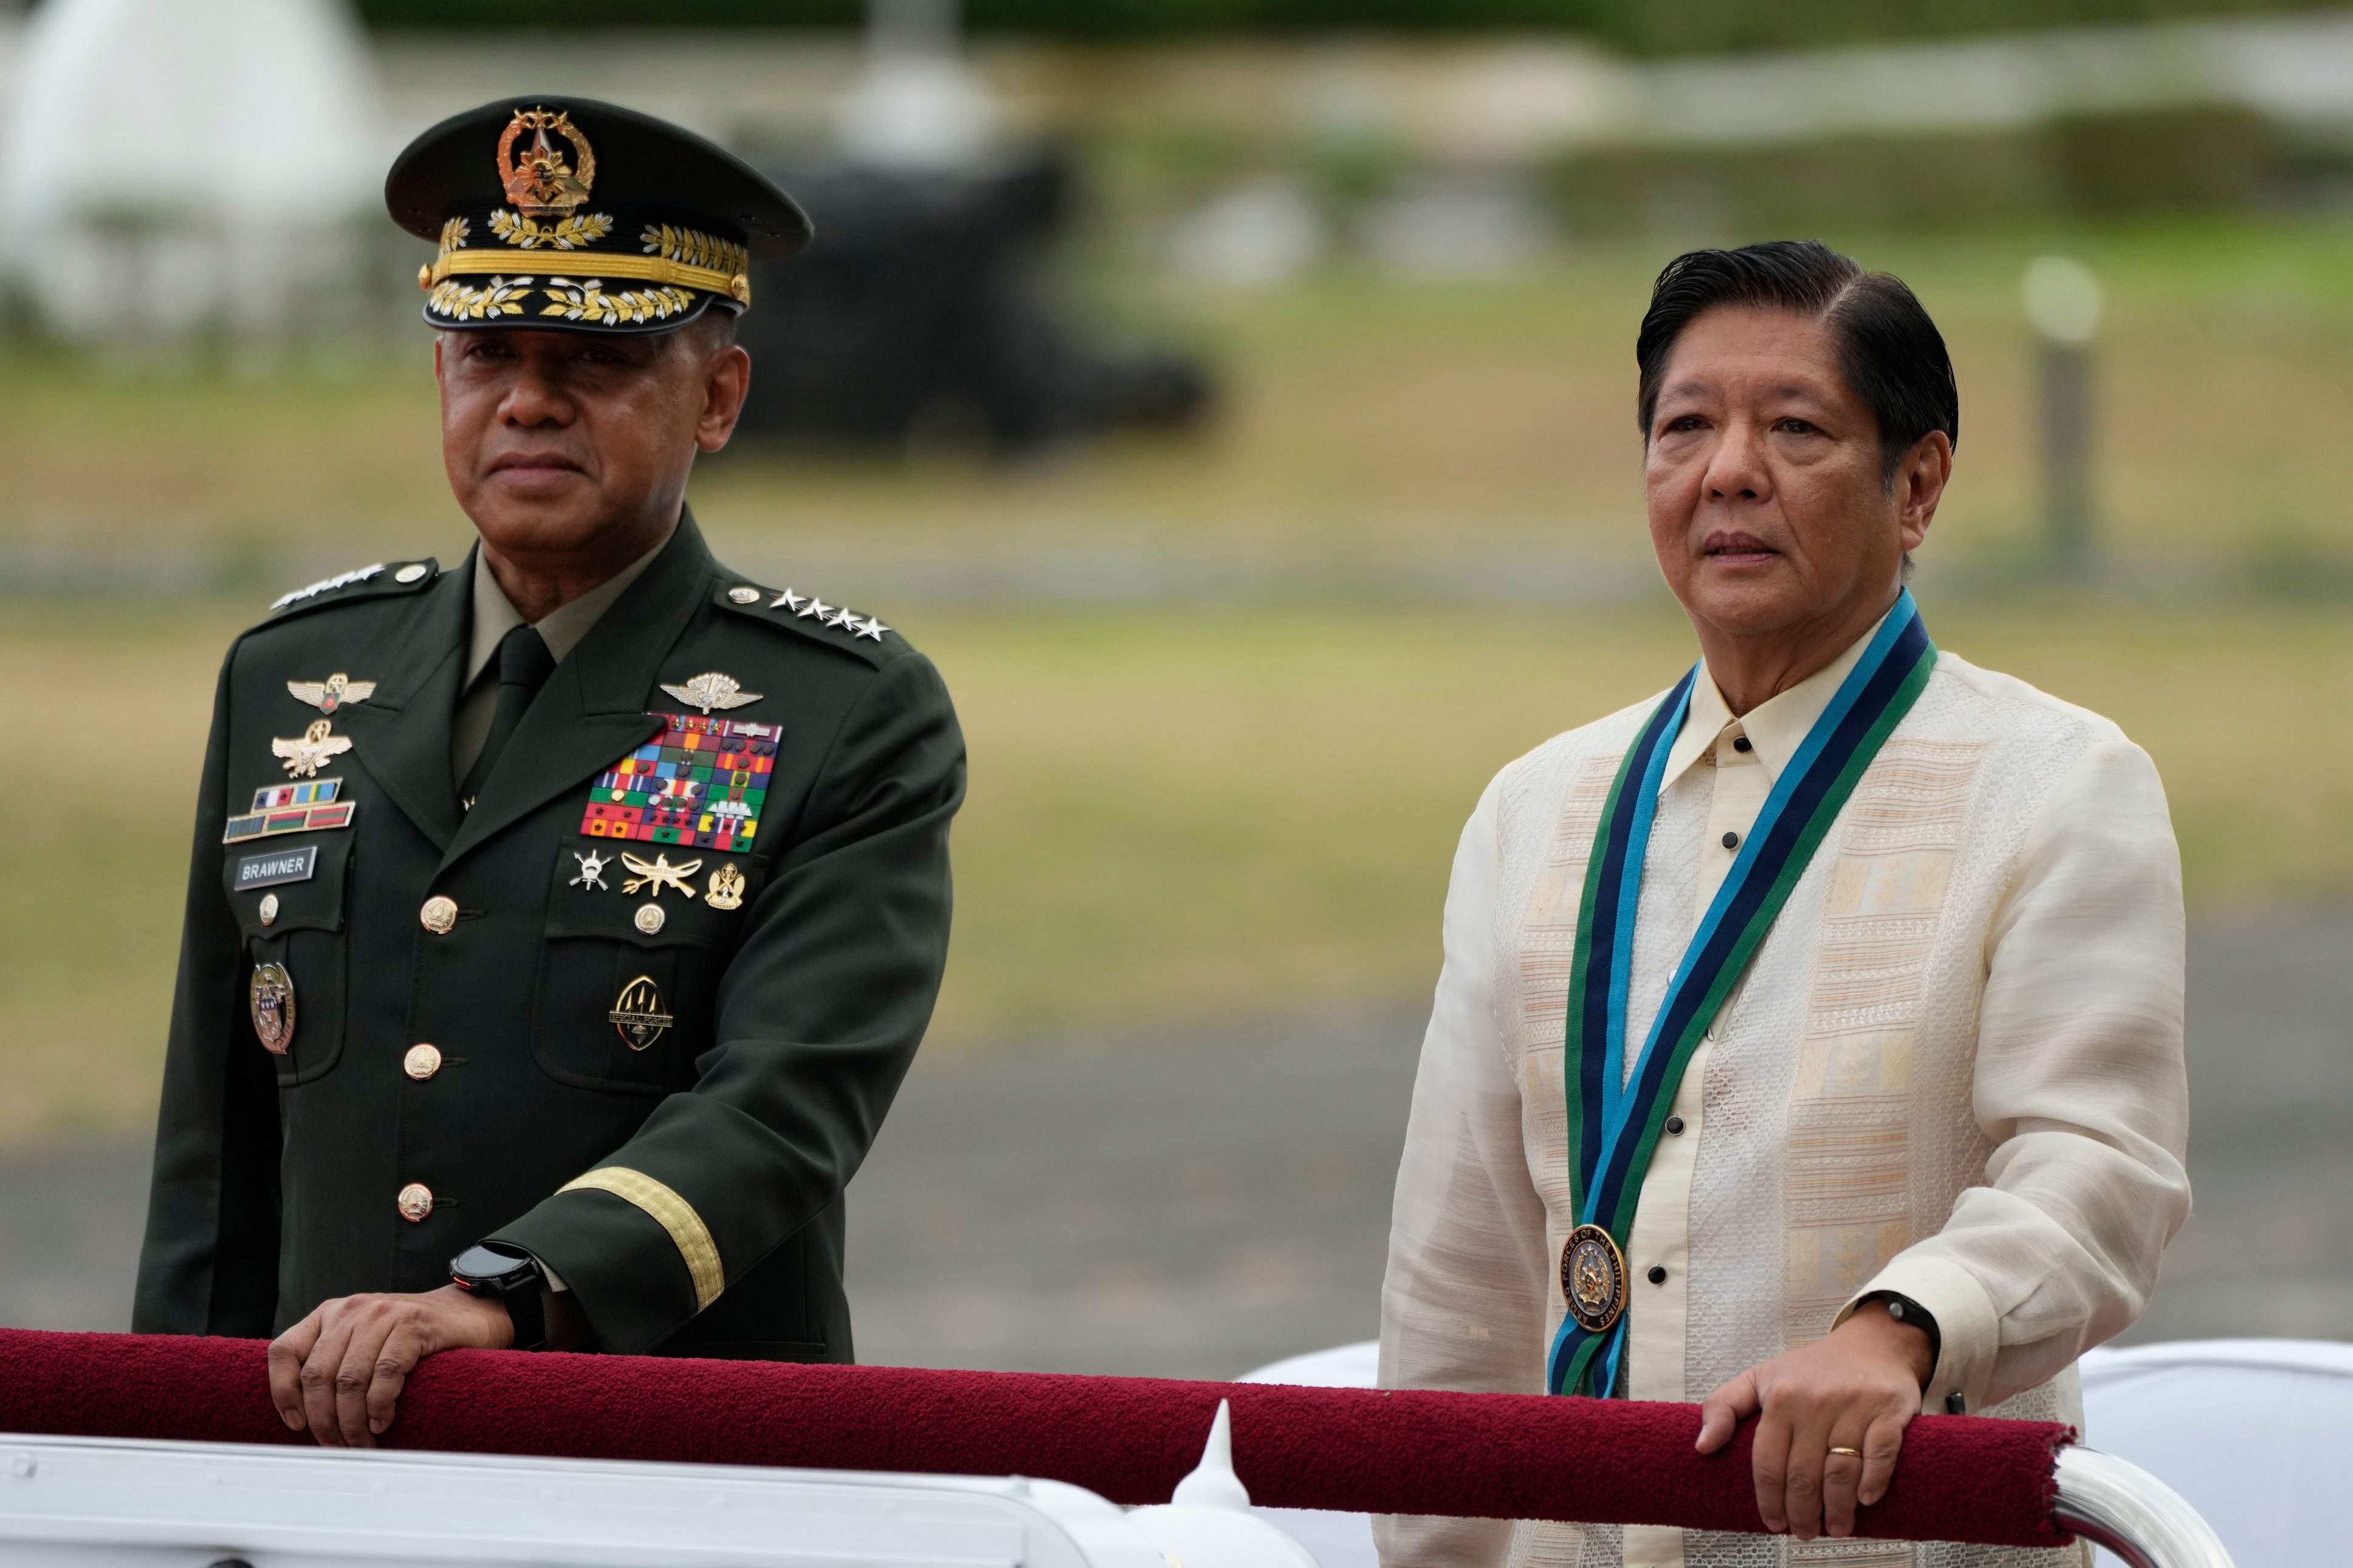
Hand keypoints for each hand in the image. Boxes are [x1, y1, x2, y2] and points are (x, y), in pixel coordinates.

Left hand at [268, 1284, 512, 1446]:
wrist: (469, 1313)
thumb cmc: (412, 1337)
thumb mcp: (364, 1341)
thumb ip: (335, 1362)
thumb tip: (304, 1418)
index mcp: (331, 1314)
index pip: (285, 1350)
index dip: (282, 1392)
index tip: (295, 1424)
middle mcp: (352, 1310)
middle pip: (318, 1374)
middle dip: (323, 1420)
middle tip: (335, 1445)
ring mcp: (383, 1314)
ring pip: (349, 1379)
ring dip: (351, 1421)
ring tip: (361, 1442)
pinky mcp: (414, 1325)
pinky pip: (385, 1373)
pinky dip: (379, 1405)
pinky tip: (382, 1422)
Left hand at [1693, 1301, 1931, 1540]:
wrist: (1874, 1343)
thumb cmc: (1813, 1369)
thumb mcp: (1760, 1378)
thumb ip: (1723, 1407)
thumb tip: (1701, 1447)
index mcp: (1781, 1398)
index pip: (1768, 1463)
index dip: (1769, 1500)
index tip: (1773, 1523)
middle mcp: (1816, 1402)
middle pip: (1804, 1475)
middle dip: (1802, 1513)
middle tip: (1804, 1532)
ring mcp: (1855, 1407)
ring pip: (1841, 1471)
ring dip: (1837, 1509)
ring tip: (1834, 1528)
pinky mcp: (1889, 1411)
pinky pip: (1881, 1454)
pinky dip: (1873, 1482)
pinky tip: (1865, 1501)